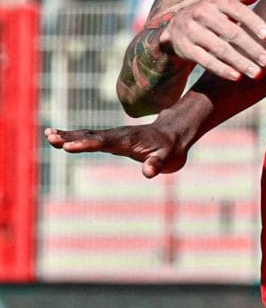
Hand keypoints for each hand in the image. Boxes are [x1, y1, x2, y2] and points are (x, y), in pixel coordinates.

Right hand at [45, 122, 190, 178]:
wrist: (174, 135)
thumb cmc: (170, 149)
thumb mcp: (168, 158)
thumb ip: (157, 164)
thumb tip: (148, 172)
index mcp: (128, 139)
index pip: (104, 142)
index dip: (87, 144)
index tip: (69, 146)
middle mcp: (117, 135)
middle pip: (91, 136)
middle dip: (71, 138)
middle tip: (51, 137)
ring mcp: (113, 136)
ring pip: (88, 135)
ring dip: (68, 136)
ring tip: (49, 135)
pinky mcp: (110, 140)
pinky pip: (89, 138)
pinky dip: (74, 137)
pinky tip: (59, 138)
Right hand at [160, 0, 265, 80]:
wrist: (176, 24)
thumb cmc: (213, 12)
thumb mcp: (226, 1)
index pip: (239, 10)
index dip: (254, 23)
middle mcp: (202, 13)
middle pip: (232, 33)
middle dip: (251, 48)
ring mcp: (192, 31)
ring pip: (220, 49)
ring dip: (240, 62)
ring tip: (257, 73)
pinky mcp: (185, 47)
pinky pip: (205, 60)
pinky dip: (222, 69)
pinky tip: (237, 76)